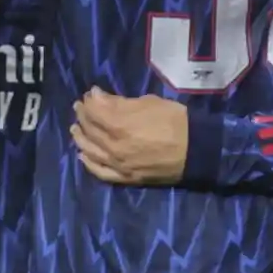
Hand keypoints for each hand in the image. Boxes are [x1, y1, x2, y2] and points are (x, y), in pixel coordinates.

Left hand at [71, 88, 188, 184]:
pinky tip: (83, 155)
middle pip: (90, 130)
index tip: (89, 94)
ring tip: (76, 129)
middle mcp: (113, 146)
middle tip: (80, 107)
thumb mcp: (148, 102)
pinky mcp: (126, 178)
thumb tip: (97, 96)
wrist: (196, 149)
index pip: (94, 111)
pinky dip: (89, 163)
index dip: (89, 101)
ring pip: (91, 151)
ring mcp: (118, 164)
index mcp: (119, 125)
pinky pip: (101, 172)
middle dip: (83, 116)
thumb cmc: (174, 120)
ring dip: (81, 138)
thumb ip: (119, 102)